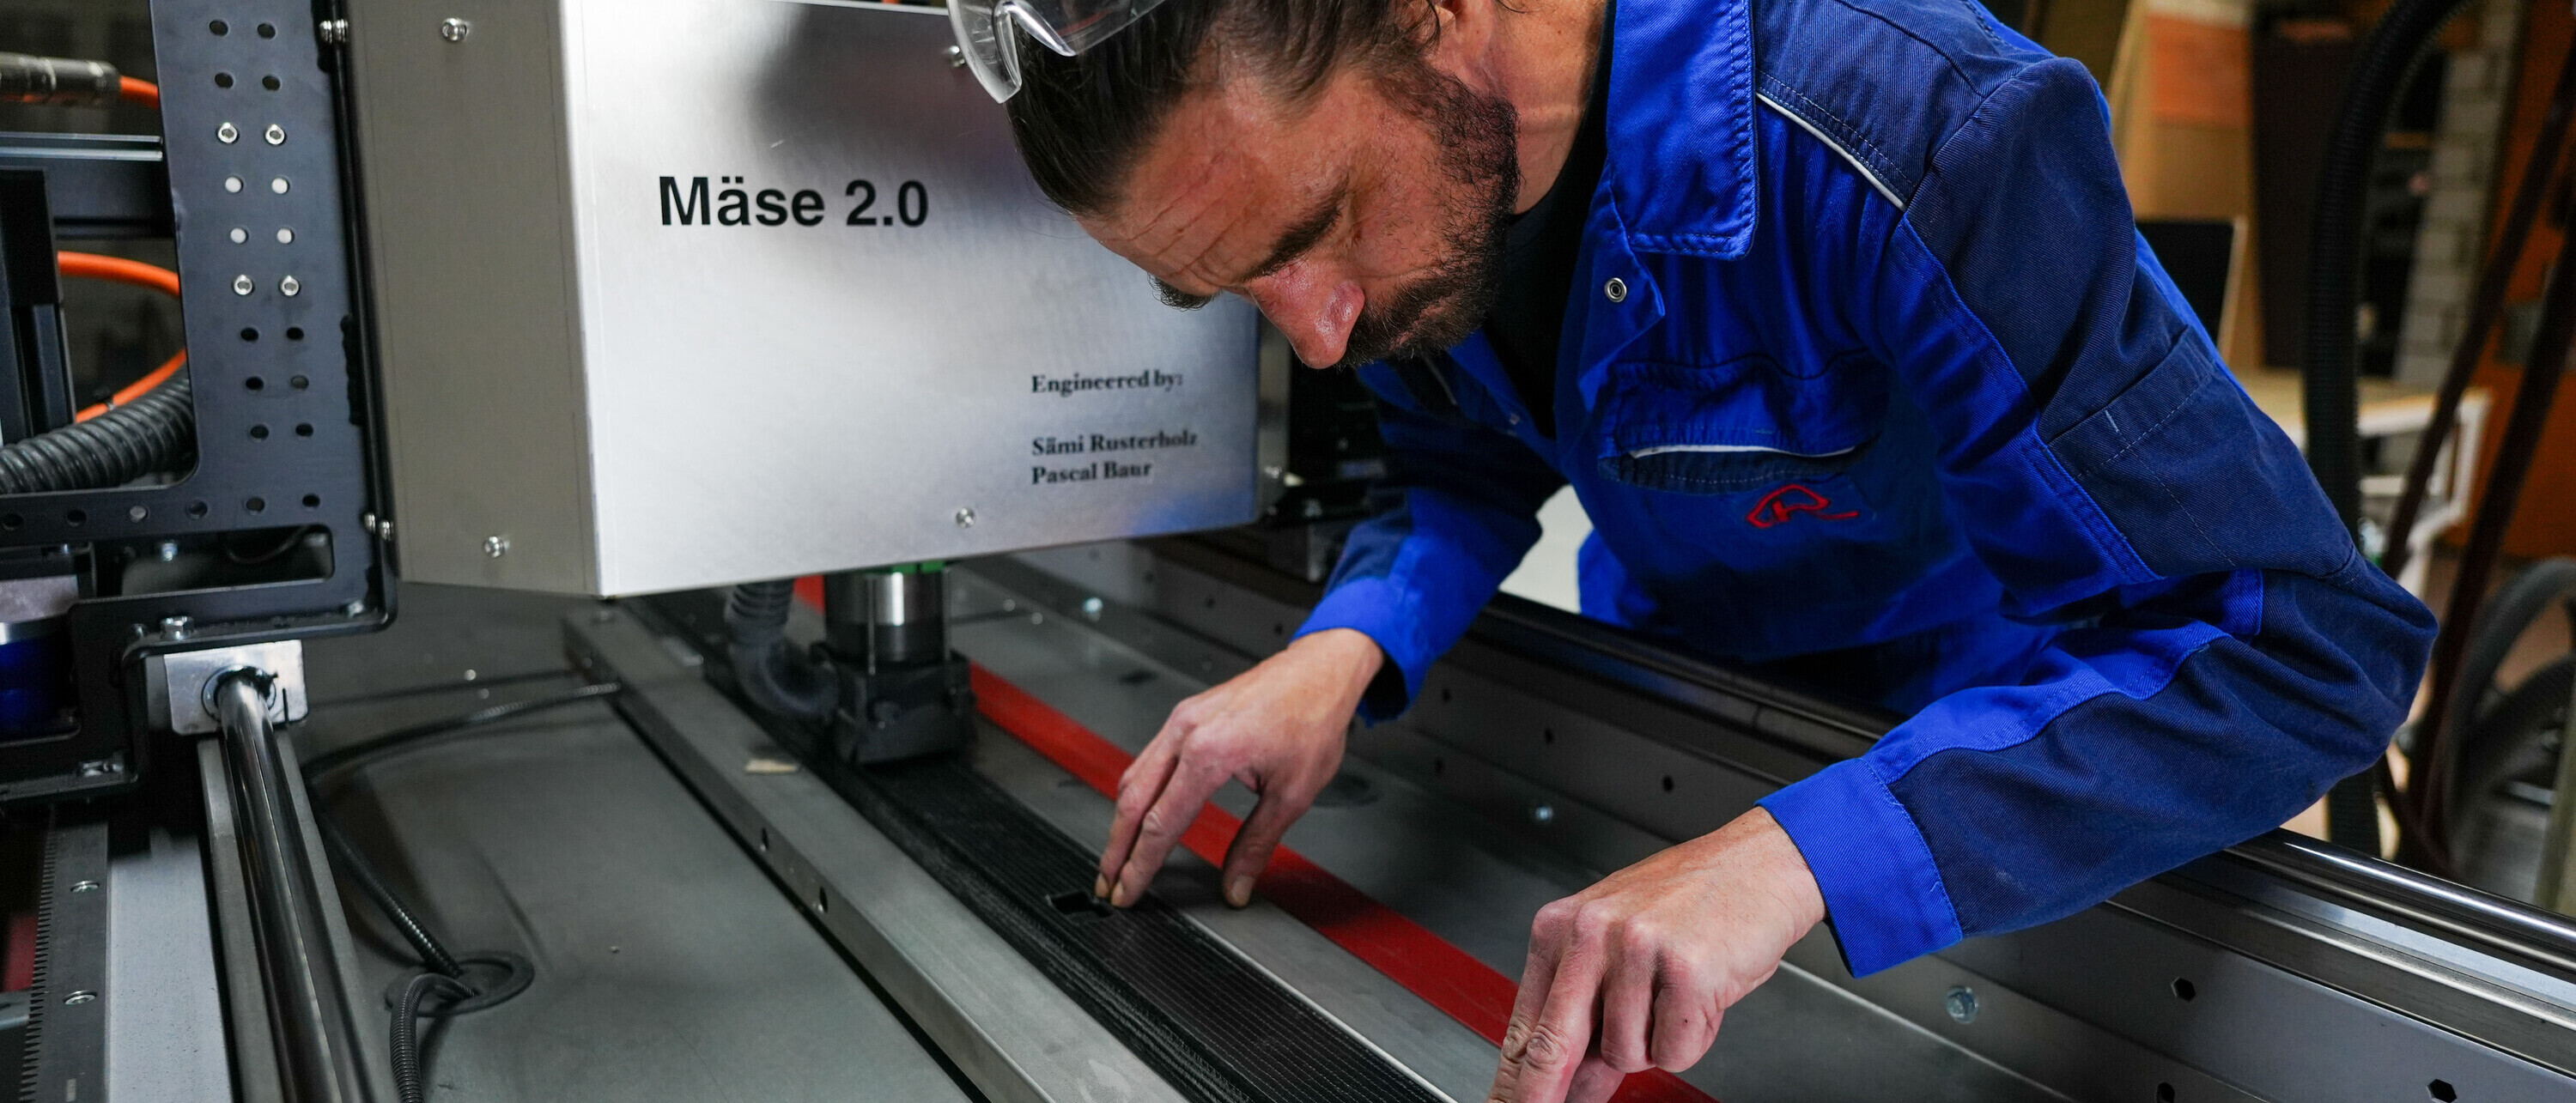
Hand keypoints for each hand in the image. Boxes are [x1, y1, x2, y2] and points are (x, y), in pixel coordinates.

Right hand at [1096, 628, 1382, 907]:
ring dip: (1120, 822)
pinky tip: (1139, 813)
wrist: (1321, 669)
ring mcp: (1181, 720)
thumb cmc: (1313, 718)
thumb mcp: (1292, 794)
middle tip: (1108, 884)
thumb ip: (1256, 845)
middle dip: (1115, 849)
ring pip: (1133, 778)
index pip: (1160, 825)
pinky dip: (1136, 793)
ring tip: (1117, 857)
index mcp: (1209, 753)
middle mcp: (1185, 733)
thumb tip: (1237, 886)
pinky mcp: (1185, 715)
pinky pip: (1147, 759)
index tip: (1128, 892)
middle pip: (1131, 802)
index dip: (1140, 866)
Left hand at [1486, 808, 1825, 1102]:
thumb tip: (1565, 1078)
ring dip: (1655, 1044)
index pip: (1527, 1021)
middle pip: (1553, 1044)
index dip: (1514, 1076)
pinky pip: (1675, 1051)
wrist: (1758, 865)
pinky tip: (1701, 995)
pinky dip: (1693, 1038)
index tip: (1504, 1102)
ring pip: (1626, 1056)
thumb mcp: (1619, 942)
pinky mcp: (1686, 971)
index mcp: (1563, 926)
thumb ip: (1587, 1009)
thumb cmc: (1691, 900)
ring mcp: (1637, 950)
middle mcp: (1592, 933)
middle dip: (1540, 1092)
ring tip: (1675, 996)